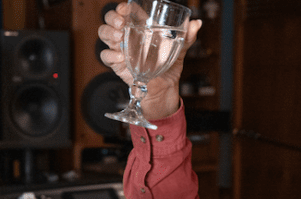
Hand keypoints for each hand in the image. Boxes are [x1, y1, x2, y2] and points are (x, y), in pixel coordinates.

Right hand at [98, 2, 201, 120]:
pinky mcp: (117, 64)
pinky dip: (111, 55)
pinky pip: (106, 56)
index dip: (122, 8)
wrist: (165, 88)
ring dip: (109, 33)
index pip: (126, 11)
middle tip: (121, 24)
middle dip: (112, 18)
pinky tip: (121, 58)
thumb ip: (187, 36)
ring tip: (119, 37)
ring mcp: (120, 49)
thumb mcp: (179, 48)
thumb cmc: (169, 65)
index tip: (125, 9)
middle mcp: (127, 35)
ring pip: (104, 34)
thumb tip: (196, 23)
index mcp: (140, 26)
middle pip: (110, 19)